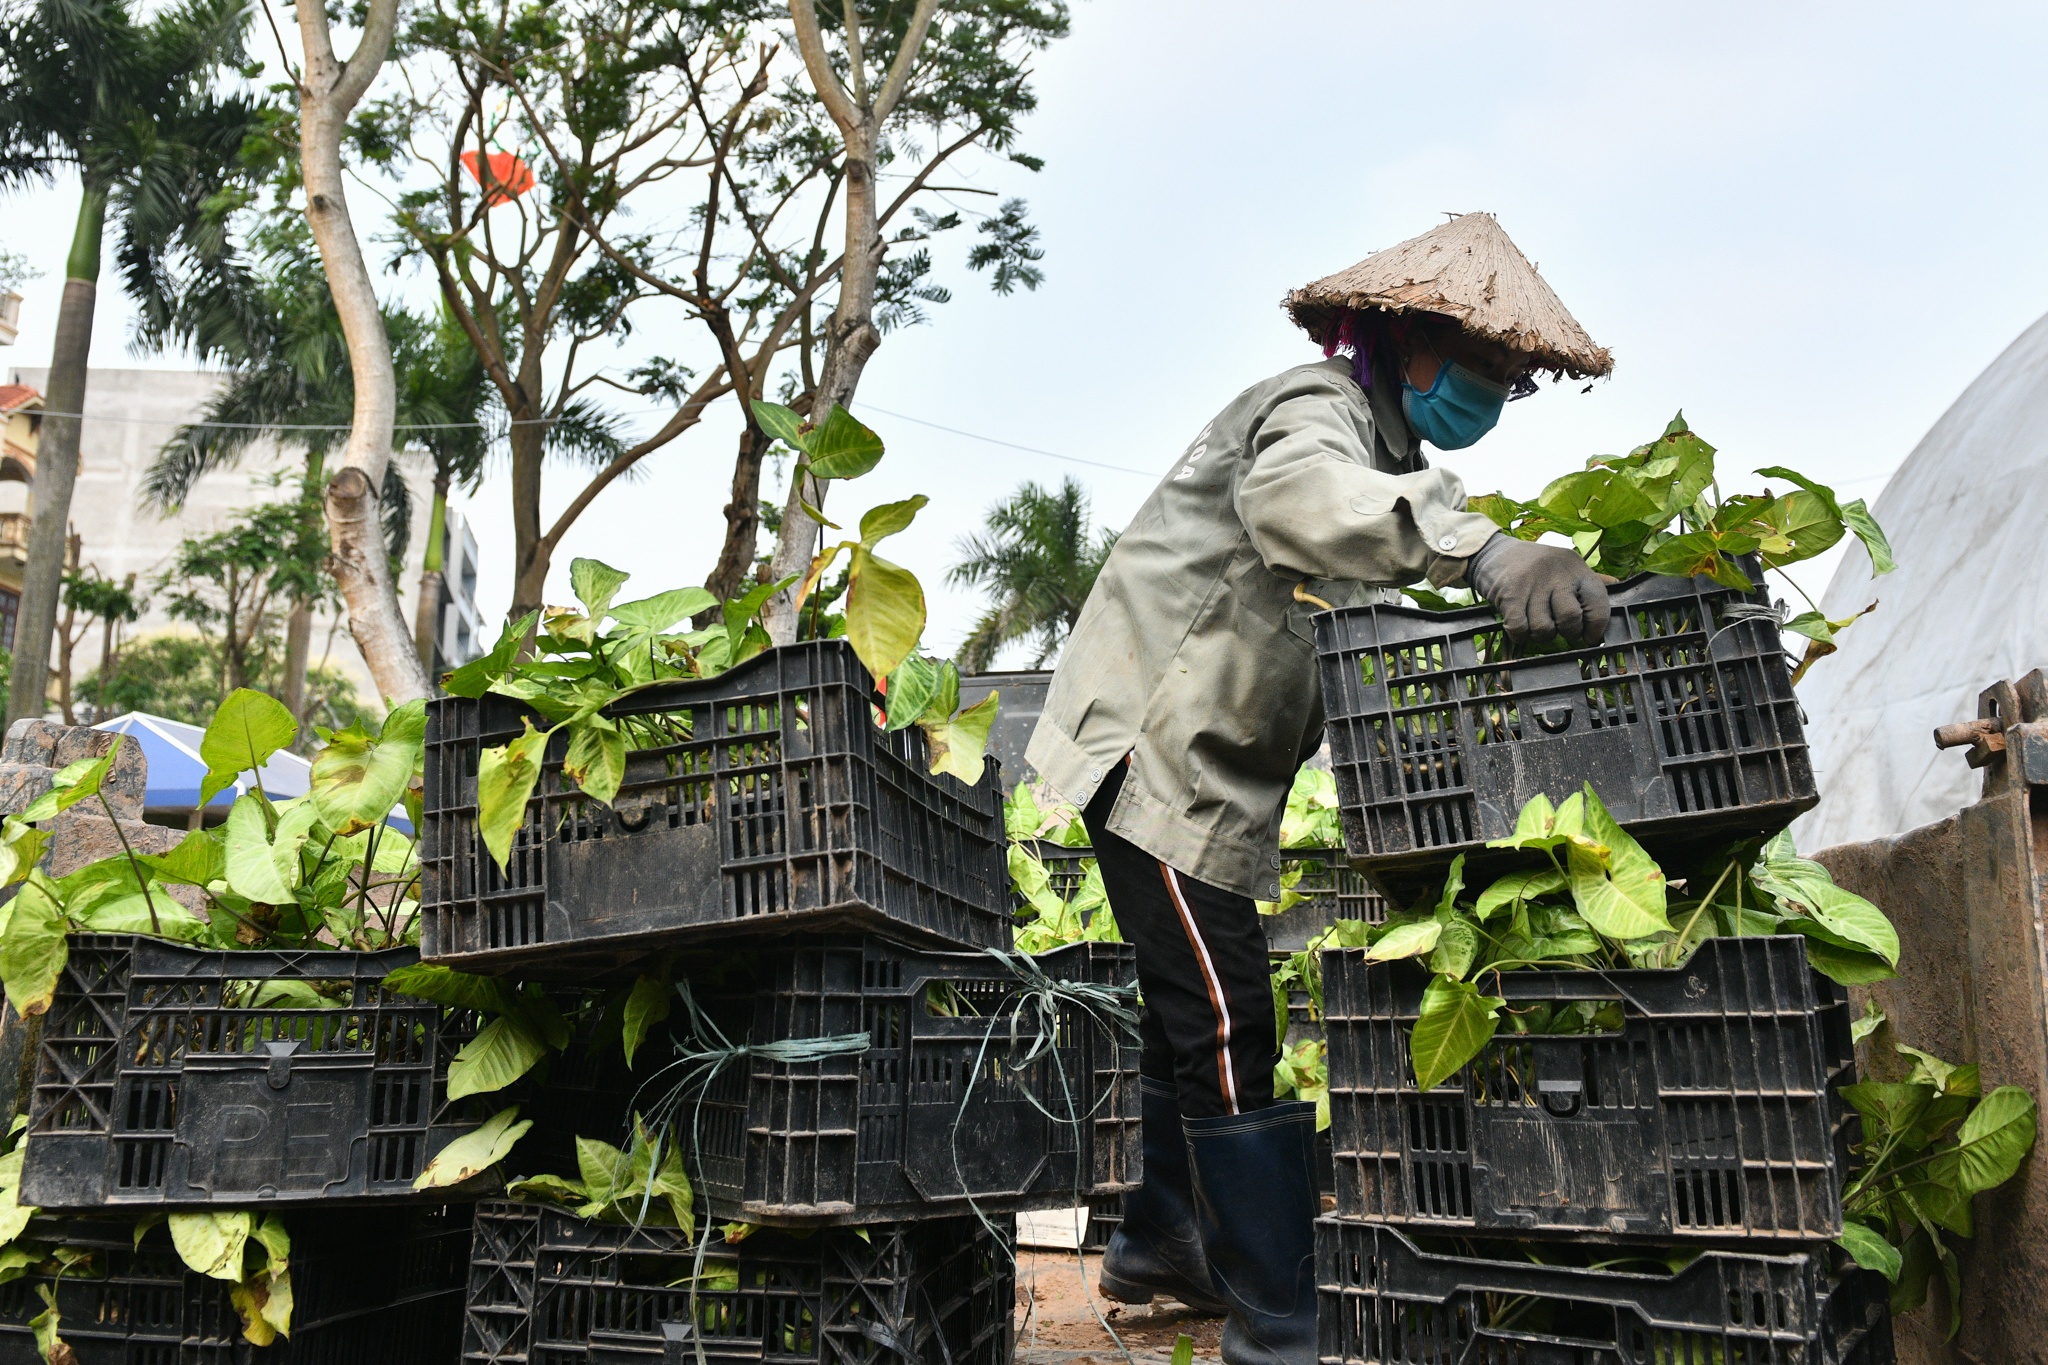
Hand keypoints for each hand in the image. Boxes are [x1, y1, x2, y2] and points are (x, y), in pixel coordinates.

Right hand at [1464, 534, 1611, 645]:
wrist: (1491, 551)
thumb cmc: (1532, 563)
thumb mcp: (1563, 564)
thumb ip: (1588, 578)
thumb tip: (1617, 584)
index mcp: (1575, 567)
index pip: (1598, 602)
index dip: (1597, 626)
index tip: (1590, 636)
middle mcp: (1557, 574)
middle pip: (1571, 619)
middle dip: (1567, 632)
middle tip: (1560, 629)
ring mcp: (1532, 584)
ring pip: (1544, 629)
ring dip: (1540, 635)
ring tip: (1536, 624)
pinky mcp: (1510, 594)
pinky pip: (1520, 629)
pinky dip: (1520, 635)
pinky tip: (1519, 626)